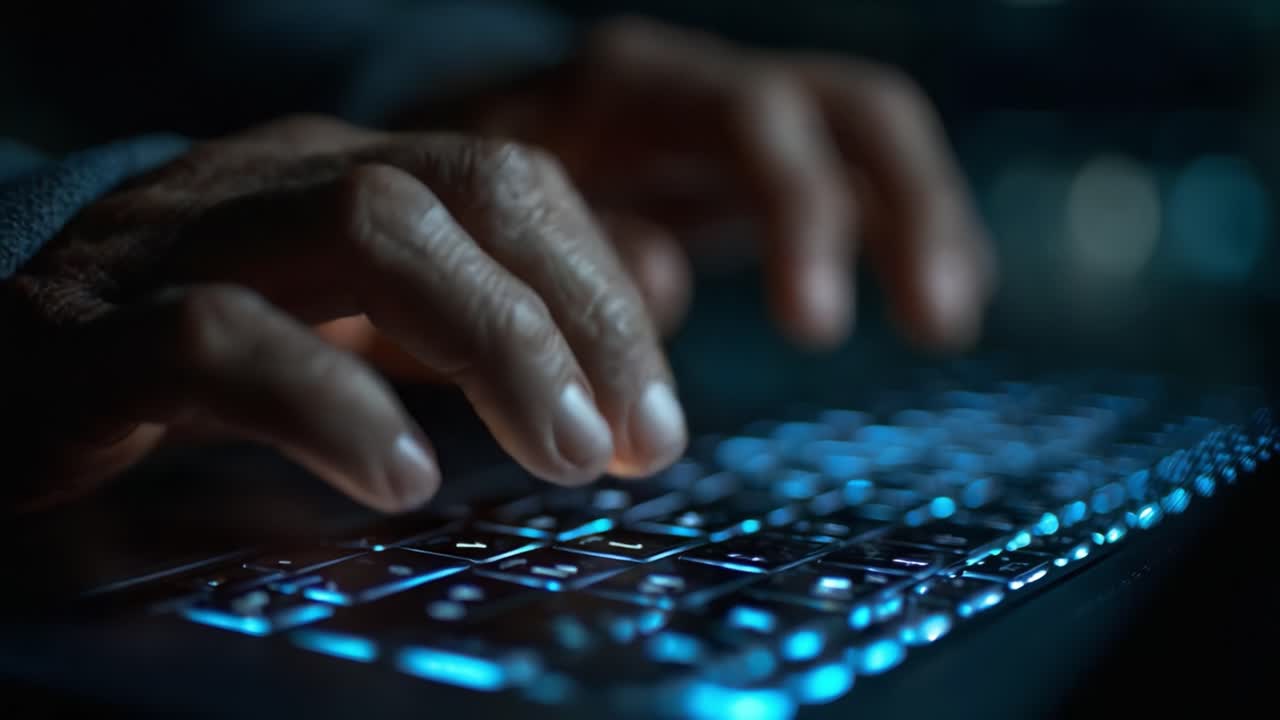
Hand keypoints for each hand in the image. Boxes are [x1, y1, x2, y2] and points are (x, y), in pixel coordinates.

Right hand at [0, 116, 685, 511]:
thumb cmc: (196, 350)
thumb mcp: (371, 320)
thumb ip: (505, 298)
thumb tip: (662, 272)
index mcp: (345, 176)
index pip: (512, 184)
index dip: (603, 293)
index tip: (657, 420)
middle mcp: (273, 183)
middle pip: (463, 189)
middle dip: (575, 315)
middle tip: (636, 444)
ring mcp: (180, 242)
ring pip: (366, 227)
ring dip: (492, 343)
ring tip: (562, 455)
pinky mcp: (88, 337)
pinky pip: (222, 340)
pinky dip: (331, 404)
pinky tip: (401, 479)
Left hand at [457, 17, 996, 347]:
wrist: (448, 160)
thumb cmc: (459, 203)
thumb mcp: (485, 223)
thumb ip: (565, 245)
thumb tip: (659, 272)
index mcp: (628, 86)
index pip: (754, 119)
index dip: (803, 214)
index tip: (815, 330)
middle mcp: (701, 87)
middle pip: (850, 110)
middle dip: (905, 209)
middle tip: (933, 322)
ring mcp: (740, 123)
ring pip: (872, 137)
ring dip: (926, 220)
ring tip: (947, 318)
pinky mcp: (759, 169)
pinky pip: (858, 181)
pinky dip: (903, 233)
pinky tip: (933, 299)